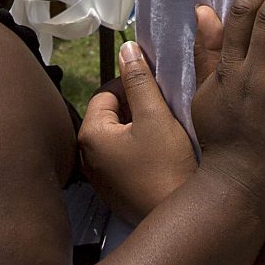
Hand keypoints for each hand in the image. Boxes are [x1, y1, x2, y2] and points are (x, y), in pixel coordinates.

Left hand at [78, 38, 199, 225]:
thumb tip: (126, 49)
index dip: (133, 85)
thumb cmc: (167, 165)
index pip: (107, 92)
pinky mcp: (114, 192)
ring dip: (139, 128)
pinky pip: (122, 158)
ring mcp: (99, 178)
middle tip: (164, 110)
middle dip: (136, 107)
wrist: (178, 216)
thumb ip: (140, 80)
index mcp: (90, 135)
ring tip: (165, 131)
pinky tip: (161, 154)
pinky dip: (138, 150)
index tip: (159, 90)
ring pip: (118, 136)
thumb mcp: (155, 116)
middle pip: (111, 115)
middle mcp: (86, 157)